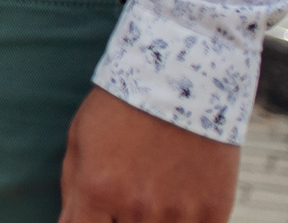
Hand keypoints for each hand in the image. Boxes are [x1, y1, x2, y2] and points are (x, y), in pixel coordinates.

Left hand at [57, 87, 238, 222]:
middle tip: (129, 193)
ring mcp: (178, 213)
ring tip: (154, 189)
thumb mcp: (81, 140)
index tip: (96, 217)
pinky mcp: (213, 212)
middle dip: (121, 219)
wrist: (181, 78)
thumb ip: (73, 193)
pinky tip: (179, 197)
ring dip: (153, 221)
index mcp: (98, 188)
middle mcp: (138, 207)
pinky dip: (184, 220)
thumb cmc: (121, 108)